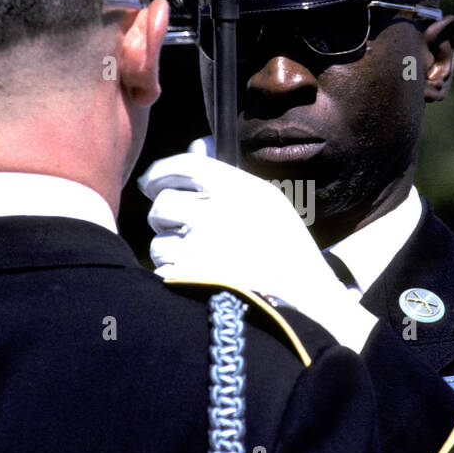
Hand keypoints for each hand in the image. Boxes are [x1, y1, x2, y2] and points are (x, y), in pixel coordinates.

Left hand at [137, 144, 377, 352]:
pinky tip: (200, 282)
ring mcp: (199, 249)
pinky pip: (162, 273)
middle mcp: (216, 213)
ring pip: (158, 243)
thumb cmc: (288, 255)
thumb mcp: (269, 205)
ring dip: (172, 252)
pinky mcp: (187, 281)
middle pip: (162, 205)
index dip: (159, 172)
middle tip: (181, 229)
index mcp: (239, 190)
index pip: (183, 165)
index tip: (151, 183)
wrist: (302, 307)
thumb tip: (195, 145)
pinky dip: (174, 278)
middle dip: (165, 218)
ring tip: (202, 263)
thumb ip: (229, 177)